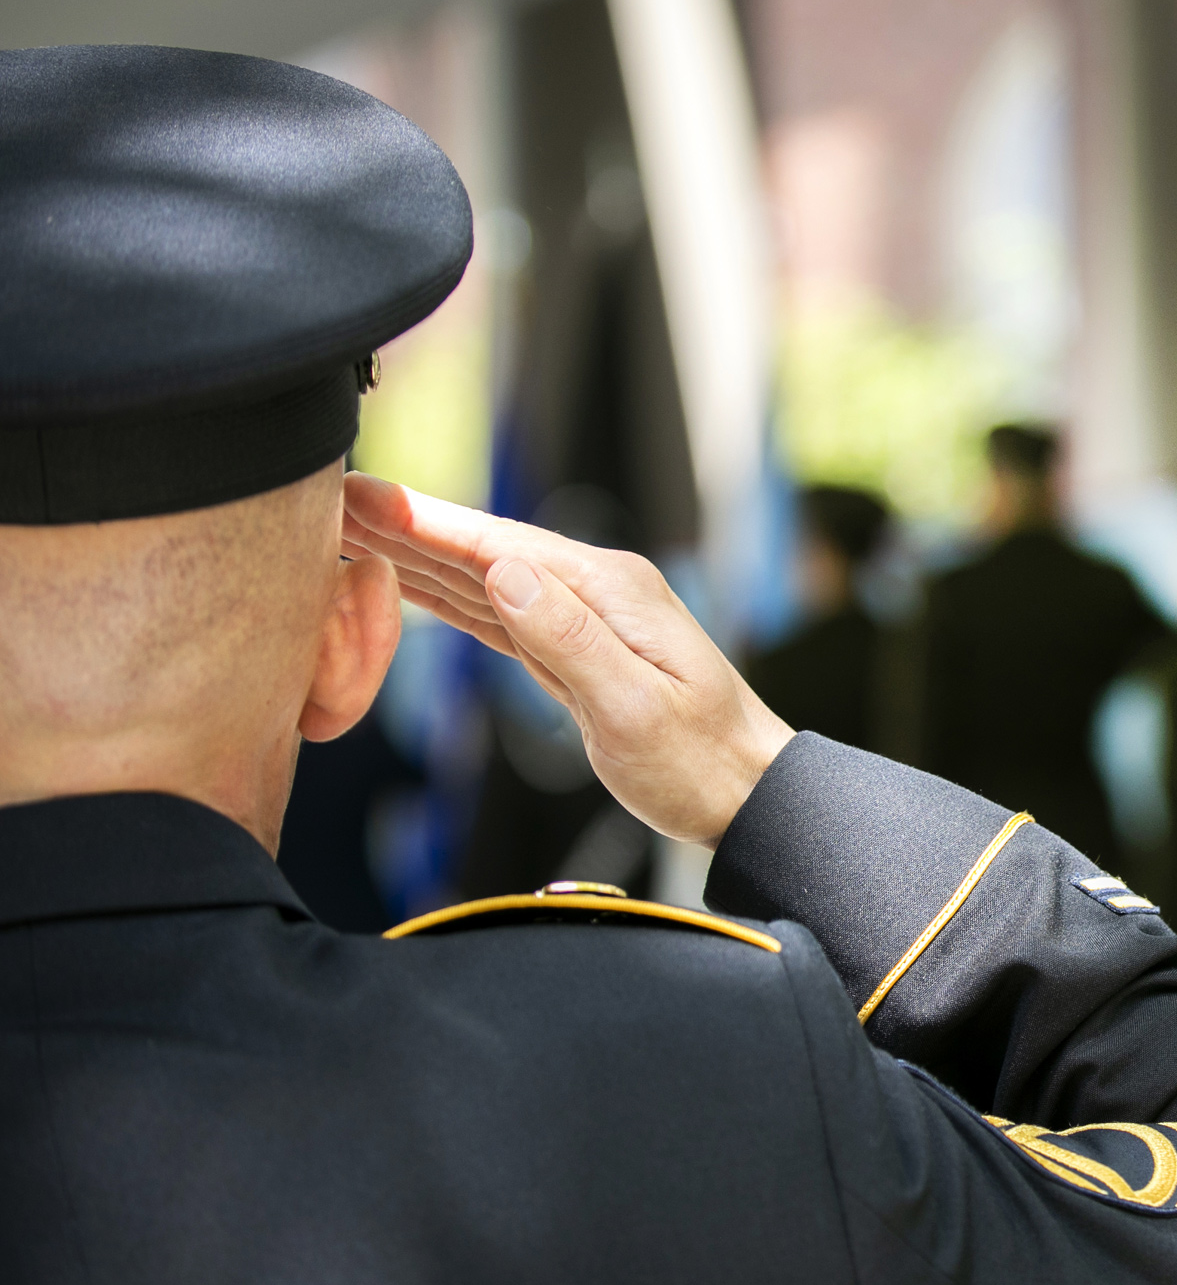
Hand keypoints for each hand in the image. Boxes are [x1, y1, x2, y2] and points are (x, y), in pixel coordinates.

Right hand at [342, 473, 794, 848]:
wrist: (747, 791)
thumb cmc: (700, 760)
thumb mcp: (632, 706)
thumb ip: (568, 638)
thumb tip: (504, 570)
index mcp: (608, 591)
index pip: (498, 544)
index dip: (423, 520)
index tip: (359, 493)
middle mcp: (595, 591)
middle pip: (481, 549)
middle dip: (403, 523)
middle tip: (323, 495)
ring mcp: (585, 617)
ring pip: (483, 577)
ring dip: (415, 553)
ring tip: (346, 528)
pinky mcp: (575, 649)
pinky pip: (498, 613)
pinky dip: (447, 595)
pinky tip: (408, 582)